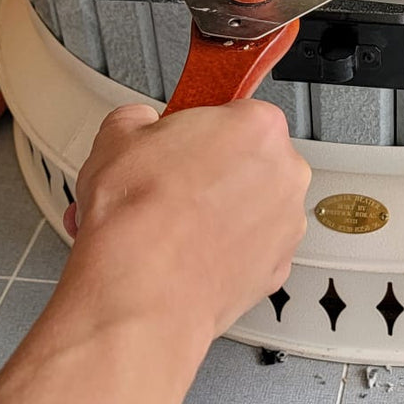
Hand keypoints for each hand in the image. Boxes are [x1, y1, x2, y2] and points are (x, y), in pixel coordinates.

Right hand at [61, 101, 310, 356]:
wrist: (139, 291)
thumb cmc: (137, 219)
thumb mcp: (116, 137)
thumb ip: (138, 119)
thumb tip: (138, 124)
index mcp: (258, 127)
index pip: (237, 112)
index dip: (200, 130)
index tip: (184, 142)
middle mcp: (286, 174)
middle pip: (249, 161)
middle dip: (211, 171)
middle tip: (170, 185)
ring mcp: (286, 225)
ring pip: (252, 208)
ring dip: (218, 212)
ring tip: (170, 225)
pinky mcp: (277, 269)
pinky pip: (252, 248)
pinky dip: (225, 251)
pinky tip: (186, 254)